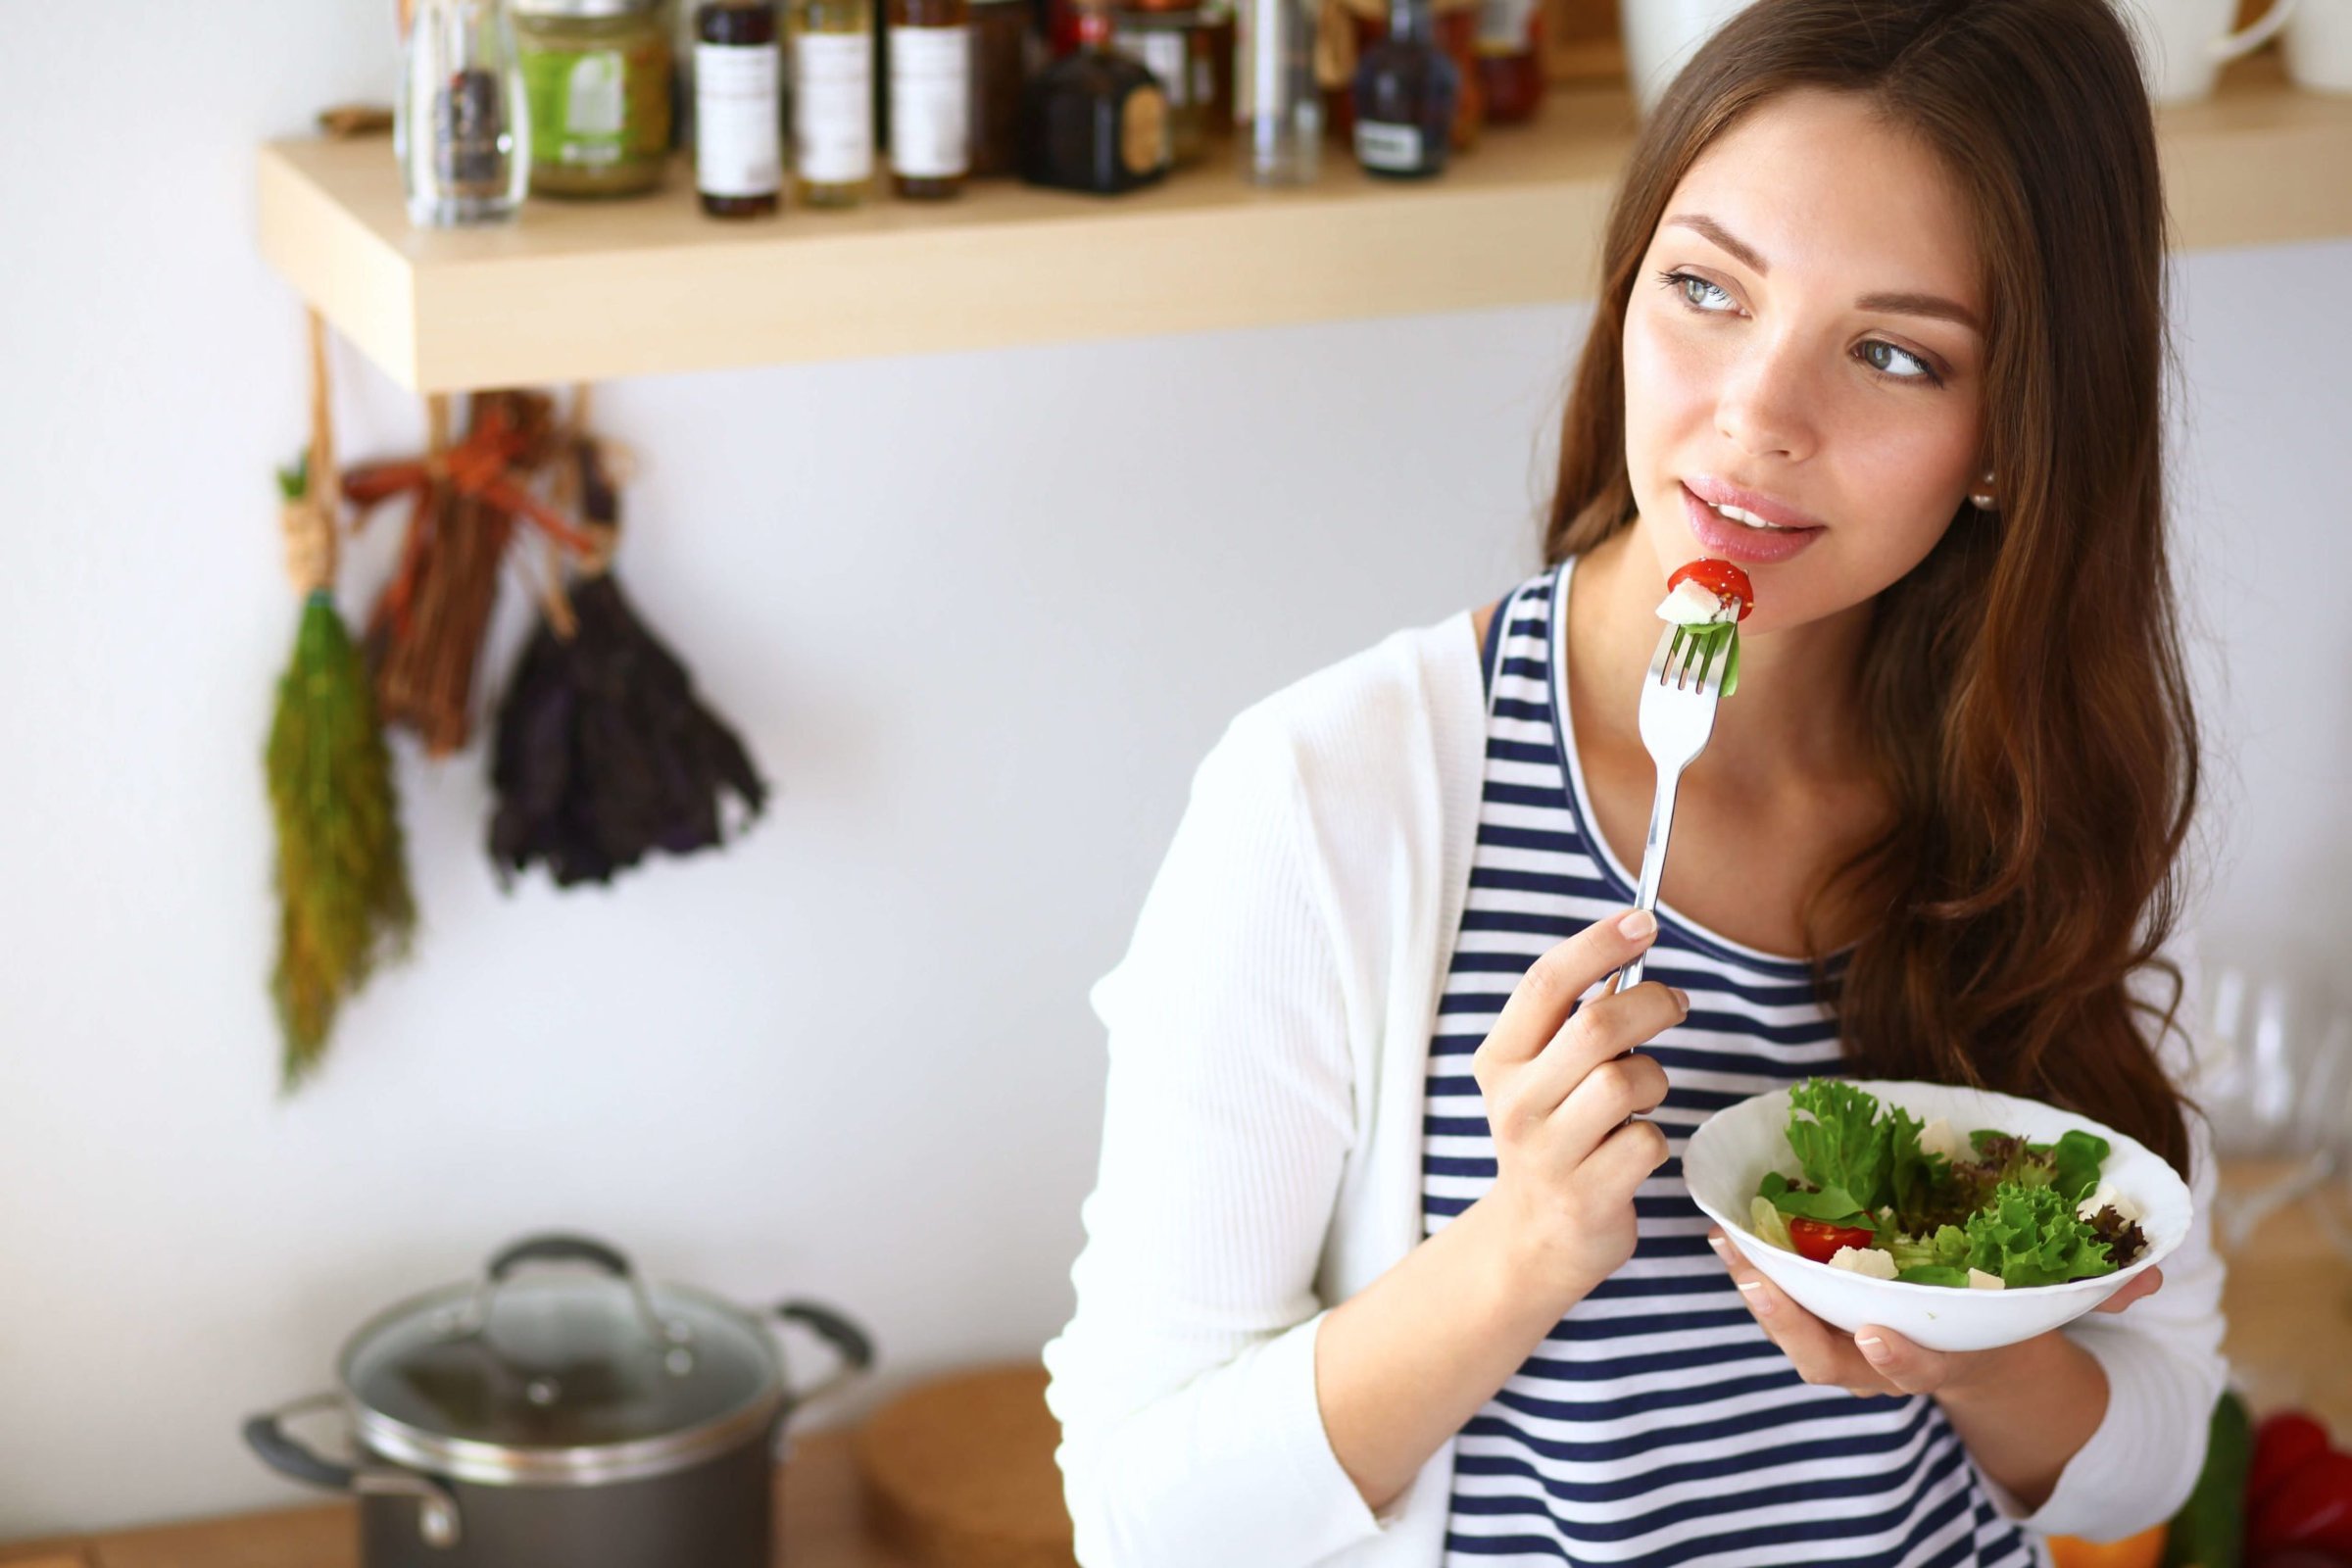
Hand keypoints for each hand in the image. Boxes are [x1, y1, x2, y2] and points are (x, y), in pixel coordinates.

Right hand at [1470, 908, 1689, 1306]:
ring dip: (1655, 1080)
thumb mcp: (1546, 1075)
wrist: (1534, 1240)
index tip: (1644, 919)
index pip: (1546, 983)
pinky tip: (1633, 1152)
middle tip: (1676, 1003)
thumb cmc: (1555, 1136)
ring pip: (1627, 1082)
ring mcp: (1547, 1154)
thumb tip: (1630, 951)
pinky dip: (1655, 1138)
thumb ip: (1577, 1020)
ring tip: (1644, 1096)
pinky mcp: (1586, 1197)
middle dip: (1651, 1003)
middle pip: (1596, 1026)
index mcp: (1500, 1060)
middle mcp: (1515, 1103)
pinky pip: (1648, 1142)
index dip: (1599, 944)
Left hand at [1706, 1226, 2166, 1397]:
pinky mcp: (1825, 1318)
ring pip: (1797, 1336)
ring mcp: (1852, 1346)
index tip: (1876, 1334)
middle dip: (1794, 1325)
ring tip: (1728, 1245)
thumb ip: (2099, 1288)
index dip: (1901, 1357)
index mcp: (1951, 1359)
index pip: (1925, 1367)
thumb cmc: (2011, 1315)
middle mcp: (1892, 1360)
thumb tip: (2149, 1271)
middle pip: (1834, 1360)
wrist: (1980, 1358)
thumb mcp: (2056, 1307)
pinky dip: (1754, 1270)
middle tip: (1758, 1280)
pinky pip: (1782, 1302)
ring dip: (1759, 1293)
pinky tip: (1726, 1228)